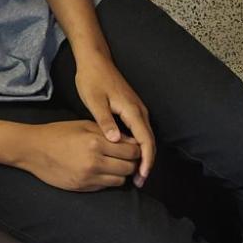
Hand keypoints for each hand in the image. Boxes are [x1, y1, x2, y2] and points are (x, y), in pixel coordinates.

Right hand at [13, 119, 142, 191]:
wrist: (32, 149)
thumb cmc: (58, 133)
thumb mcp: (84, 126)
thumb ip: (109, 133)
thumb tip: (132, 141)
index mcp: (96, 142)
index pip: (132, 151)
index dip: (136, 149)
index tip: (133, 147)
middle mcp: (95, 162)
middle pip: (130, 167)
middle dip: (132, 162)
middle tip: (126, 157)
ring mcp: (90, 177)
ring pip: (121, 180)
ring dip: (122, 173)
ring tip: (114, 164)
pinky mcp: (84, 187)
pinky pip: (107, 186)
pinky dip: (110, 179)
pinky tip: (103, 171)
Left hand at [72, 51, 155, 184]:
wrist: (95, 60)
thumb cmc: (92, 79)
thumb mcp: (94, 100)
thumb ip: (105, 121)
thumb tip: (116, 141)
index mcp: (133, 111)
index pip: (146, 141)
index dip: (145, 161)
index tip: (141, 176)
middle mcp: (140, 112)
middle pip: (150, 143)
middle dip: (146, 164)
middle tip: (138, 183)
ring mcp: (138, 111)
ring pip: (146, 139)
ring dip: (143, 157)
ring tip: (135, 175)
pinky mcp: (132, 111)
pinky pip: (140, 133)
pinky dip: (138, 148)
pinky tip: (129, 157)